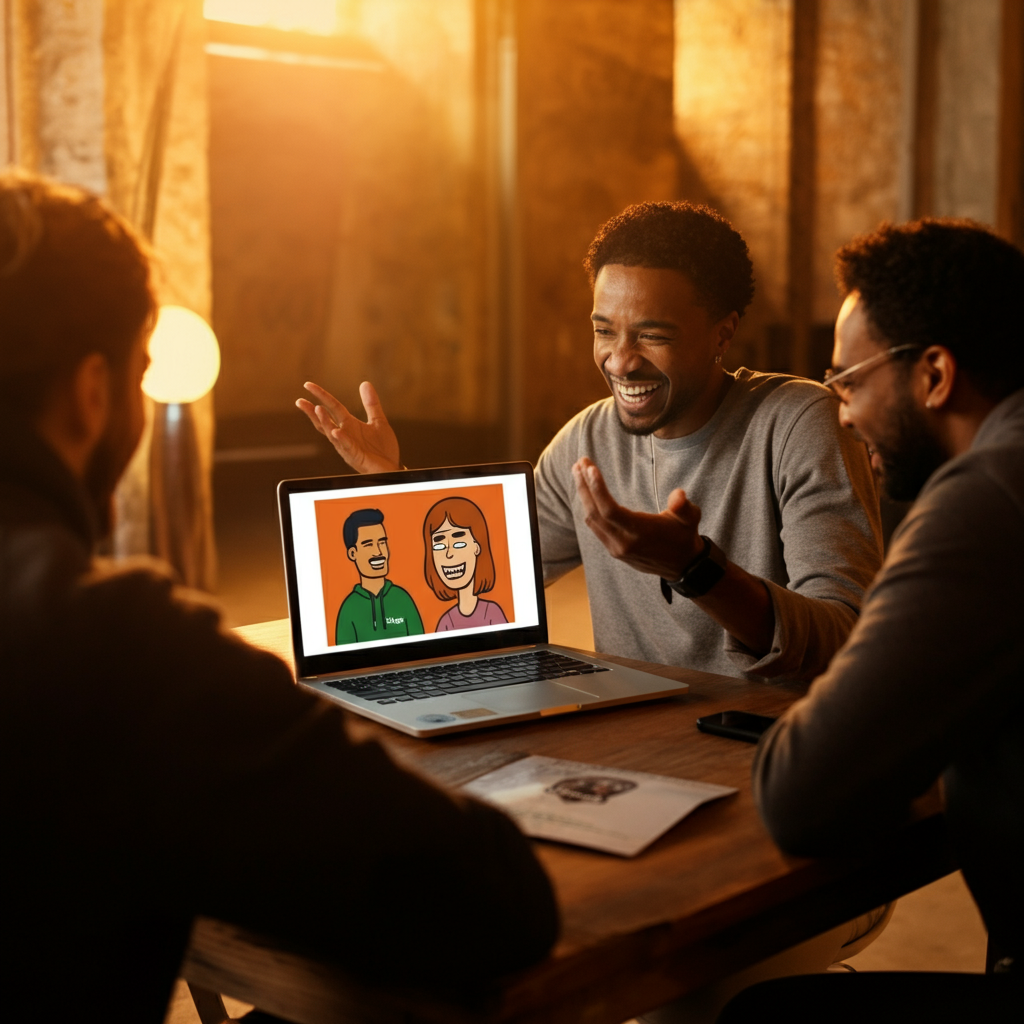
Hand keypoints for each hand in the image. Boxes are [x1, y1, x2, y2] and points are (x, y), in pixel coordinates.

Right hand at [296, 381, 401, 473]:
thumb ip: (371, 404)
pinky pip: (346, 447)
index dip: (321, 395)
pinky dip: (341, 439)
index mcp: (350, 425)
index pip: (333, 407)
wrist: (392, 468)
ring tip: (317, 408)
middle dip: (312, 412)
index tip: (308, 385)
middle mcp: (345, 435)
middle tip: (300, 401)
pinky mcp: (356, 456)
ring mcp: (348, 447)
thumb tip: (365, 383)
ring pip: (332, 434)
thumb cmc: (383, 448)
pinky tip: (336, 431)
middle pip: (325, 421)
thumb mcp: (378, 421)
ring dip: (325, 422)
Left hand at [572, 457, 703, 578]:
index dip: (597, 489)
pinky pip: (595, 526)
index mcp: (640, 533)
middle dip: (585, 486)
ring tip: (578, 472)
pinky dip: (589, 507)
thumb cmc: (684, 536)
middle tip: (579, 463)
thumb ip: (684, 507)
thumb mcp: (690, 519)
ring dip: (584, 495)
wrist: (682, 566)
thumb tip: (679, 496)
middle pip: (596, 513)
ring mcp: (616, 548)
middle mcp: (624, 543)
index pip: (610, 511)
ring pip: (592, 520)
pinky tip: (586, 492)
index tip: (589, 468)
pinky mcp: (613, 550)